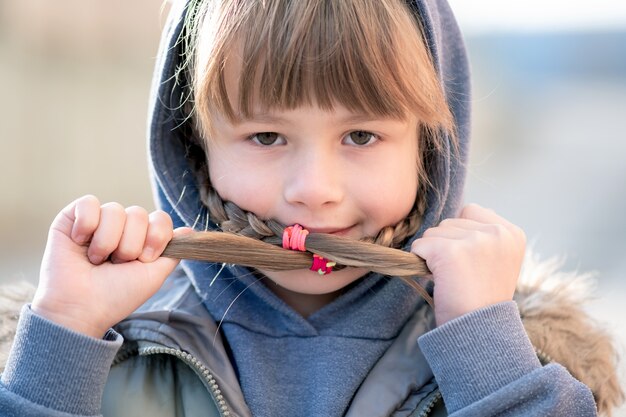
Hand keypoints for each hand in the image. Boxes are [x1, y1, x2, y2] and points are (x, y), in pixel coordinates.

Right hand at [32, 195, 189, 337]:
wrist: (81, 308)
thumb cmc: (116, 296)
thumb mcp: (153, 276)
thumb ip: (172, 253)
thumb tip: (189, 230)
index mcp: (142, 239)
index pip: (160, 218)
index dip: (156, 236)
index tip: (145, 259)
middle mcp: (121, 228)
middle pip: (139, 213)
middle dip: (130, 244)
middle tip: (115, 264)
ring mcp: (98, 222)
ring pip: (115, 210)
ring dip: (107, 241)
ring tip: (96, 260)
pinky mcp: (72, 218)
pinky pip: (88, 203)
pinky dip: (86, 225)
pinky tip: (80, 242)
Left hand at [411, 204, 525, 325]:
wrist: (480, 331)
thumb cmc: (482, 300)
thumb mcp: (496, 261)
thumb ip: (482, 236)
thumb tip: (449, 221)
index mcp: (512, 232)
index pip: (470, 211)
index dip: (461, 235)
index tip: (470, 262)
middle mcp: (497, 232)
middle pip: (449, 221)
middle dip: (446, 245)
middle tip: (461, 275)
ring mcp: (475, 240)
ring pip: (433, 232)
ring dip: (433, 254)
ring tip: (452, 278)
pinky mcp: (451, 251)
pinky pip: (420, 246)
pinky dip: (421, 262)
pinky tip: (440, 279)